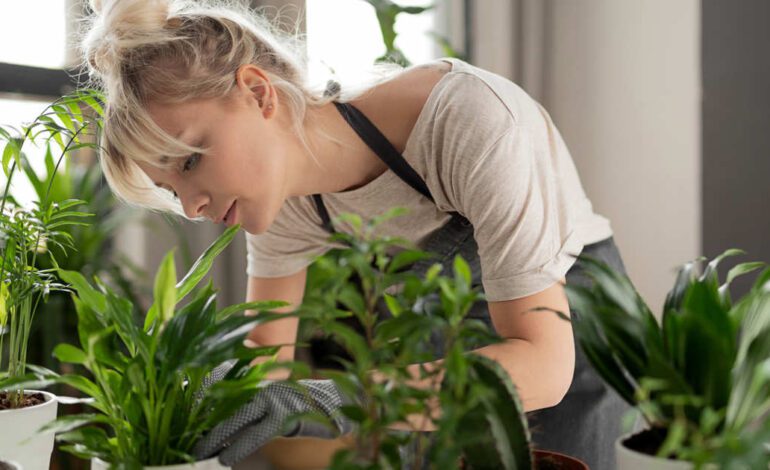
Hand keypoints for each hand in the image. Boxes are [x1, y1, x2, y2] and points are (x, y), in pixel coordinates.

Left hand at [194, 377, 355, 465]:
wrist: (334, 403)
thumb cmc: (299, 405)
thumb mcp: (270, 402)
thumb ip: (249, 407)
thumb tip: (220, 422)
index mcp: (257, 381)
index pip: (223, 389)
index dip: (203, 402)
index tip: (186, 416)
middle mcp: (263, 387)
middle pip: (225, 405)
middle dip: (204, 424)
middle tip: (187, 441)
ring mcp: (274, 400)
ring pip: (236, 420)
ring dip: (215, 438)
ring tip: (200, 452)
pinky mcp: (284, 416)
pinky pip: (255, 434)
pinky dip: (238, 447)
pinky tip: (226, 457)